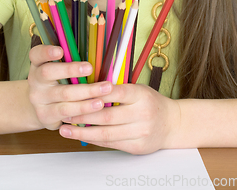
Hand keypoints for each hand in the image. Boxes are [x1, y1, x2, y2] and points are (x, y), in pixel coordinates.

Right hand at [28, 45, 112, 130]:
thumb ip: (71, 59)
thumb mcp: (58, 69)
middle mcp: (35, 81)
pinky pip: (67, 112)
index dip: (46, 52)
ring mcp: (38, 99)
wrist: (41, 109)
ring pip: (63, 94)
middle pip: (48, 72)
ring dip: (87, 91)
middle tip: (90, 68)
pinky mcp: (45, 115)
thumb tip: (97, 49)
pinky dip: (84, 108)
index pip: (37, 54)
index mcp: (38, 64)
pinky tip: (98, 105)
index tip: (60, 50)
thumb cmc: (57, 82)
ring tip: (105, 88)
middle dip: (70, 69)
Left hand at [58, 83, 179, 153]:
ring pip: (107, 134)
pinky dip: (94, 140)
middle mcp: (143, 114)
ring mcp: (141, 132)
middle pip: (108, 116)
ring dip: (83, 131)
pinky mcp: (137, 147)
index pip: (117, 93)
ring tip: (66, 128)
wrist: (172, 124)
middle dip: (83, 115)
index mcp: (142, 95)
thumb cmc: (149, 102)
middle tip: (64, 112)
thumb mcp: (138, 89)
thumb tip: (87, 88)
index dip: (97, 94)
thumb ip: (117, 90)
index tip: (78, 94)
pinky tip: (81, 136)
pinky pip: (111, 144)